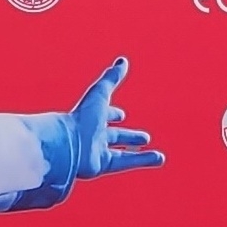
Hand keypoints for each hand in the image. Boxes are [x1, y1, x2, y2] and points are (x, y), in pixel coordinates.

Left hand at [67, 57, 164, 178]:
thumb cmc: (81, 118)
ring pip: (123, 154)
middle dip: (129, 136)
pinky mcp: (102, 165)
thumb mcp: (100, 94)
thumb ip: (112, 78)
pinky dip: (143, 161)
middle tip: (144, 137)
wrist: (67, 145)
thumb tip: (122, 61)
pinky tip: (159, 160)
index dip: (112, 113)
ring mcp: (97, 151)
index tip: (121, 114)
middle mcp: (94, 135)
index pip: (103, 114)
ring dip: (141, 155)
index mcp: (90, 116)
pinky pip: (126, 162)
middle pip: (114, 136)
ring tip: (160, 158)